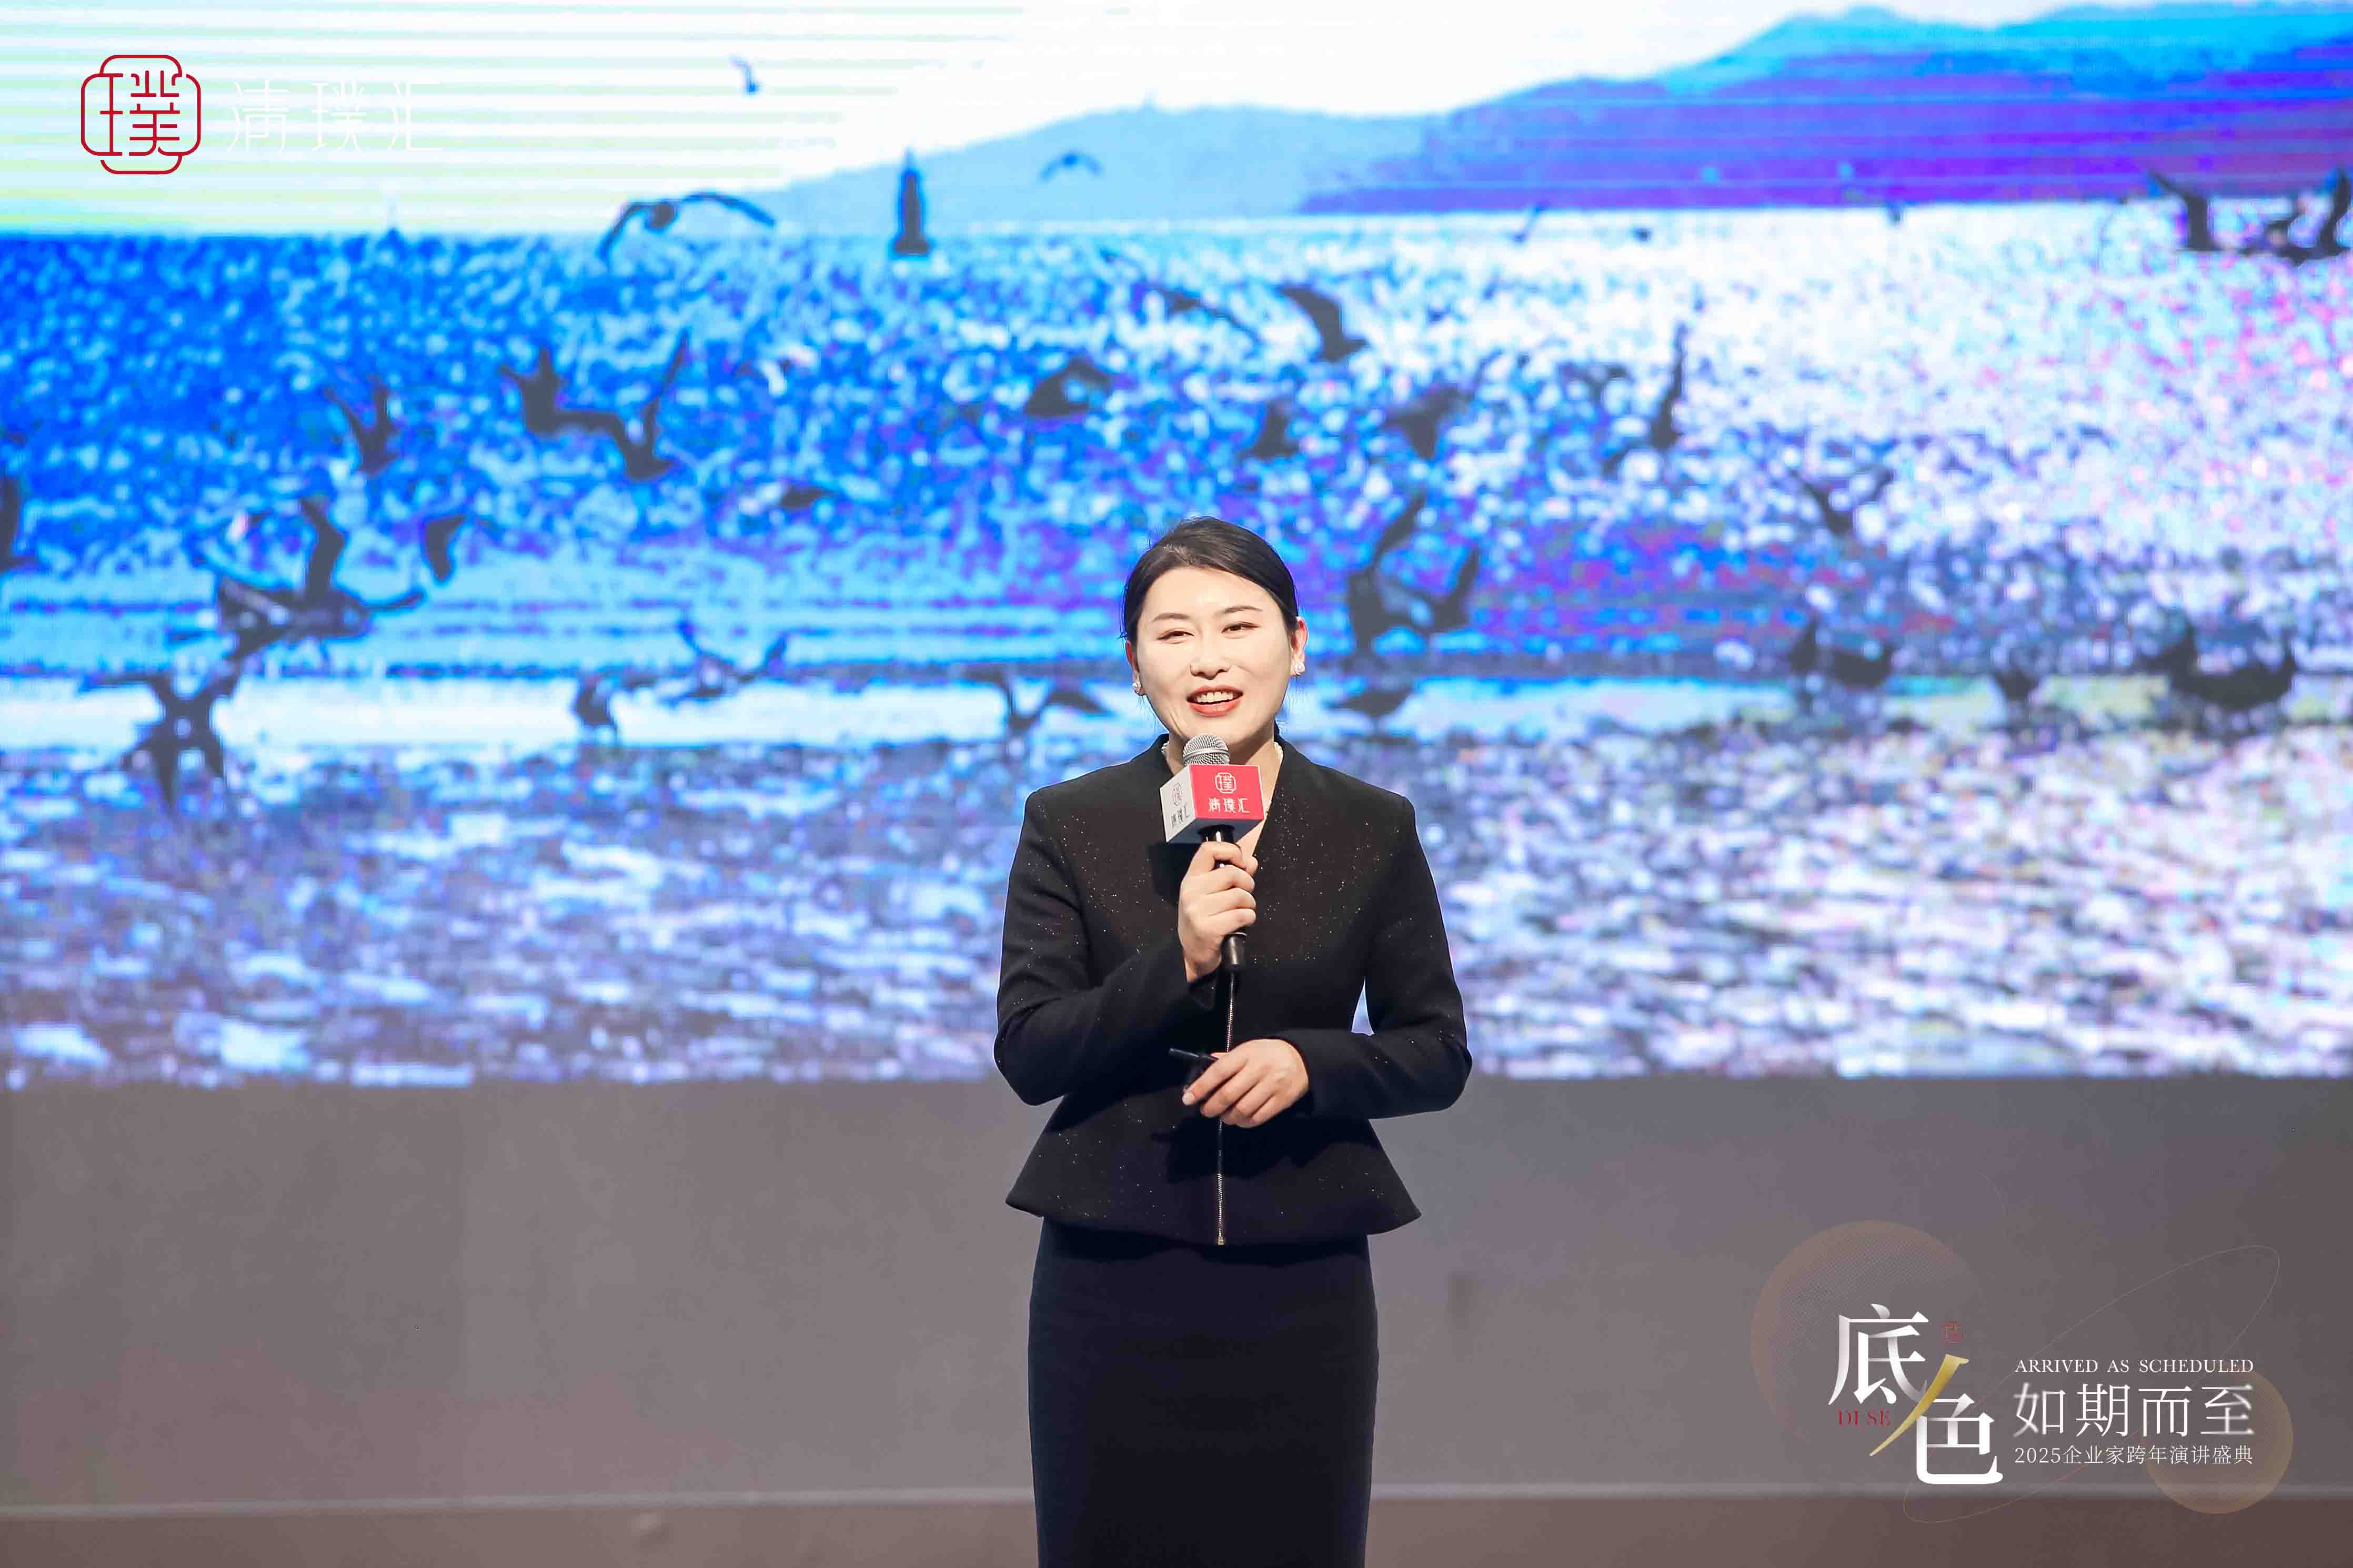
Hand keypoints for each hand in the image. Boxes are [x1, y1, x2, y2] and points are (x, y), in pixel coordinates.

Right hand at [1177, 838, 1257, 983]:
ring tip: (1243, 911)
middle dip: (1247, 884)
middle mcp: (1191, 892)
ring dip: (1249, 904)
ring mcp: (1197, 910)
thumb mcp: (1211, 895)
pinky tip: (1242, 922)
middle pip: (1232, 873)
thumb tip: (1251, 861)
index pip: (1208, 850)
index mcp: (1191, 879)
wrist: (1193, 955)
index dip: (1231, 851)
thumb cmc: (1205, 921)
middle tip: (1245, 895)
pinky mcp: (1207, 928)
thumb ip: (1232, 876)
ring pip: (1239, 895)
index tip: (1240, 863)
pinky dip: (1249, 918)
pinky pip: (1241, 915)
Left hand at [1180, 1037, 1306, 1127]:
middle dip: (1211, 1107)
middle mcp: (1259, 1070)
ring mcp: (1271, 1086)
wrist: (1302, 1059)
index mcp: (1247, 1054)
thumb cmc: (1267, 1054)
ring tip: (1223, 1116)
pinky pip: (1257, 1118)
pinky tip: (1239, 1119)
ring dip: (1227, 1117)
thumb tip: (1201, 1070)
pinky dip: (1244, 1122)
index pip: (1218, 1072)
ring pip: (1242, 1110)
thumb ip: (1226, 1060)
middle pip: (1228, 1094)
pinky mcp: (1281, 1101)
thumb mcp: (1247, 1049)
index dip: (1201, 1087)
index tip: (1188, 1098)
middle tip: (1205, 1110)